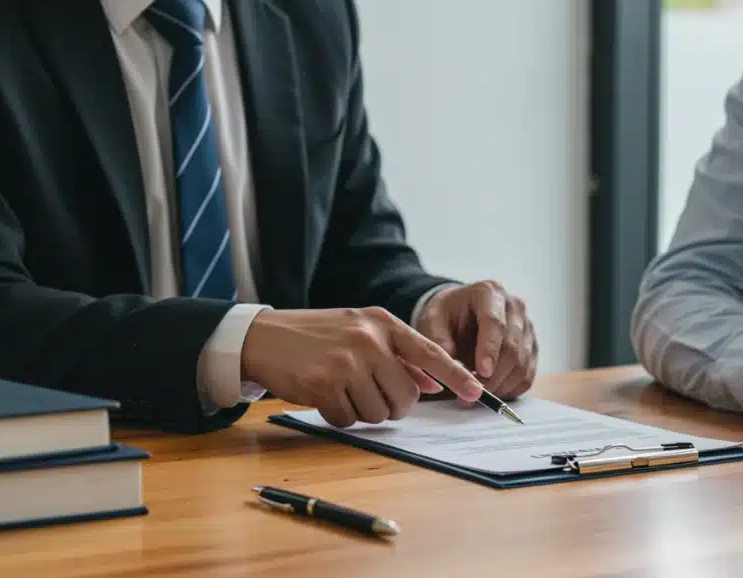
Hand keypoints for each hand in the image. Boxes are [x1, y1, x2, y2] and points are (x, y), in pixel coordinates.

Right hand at [240, 307, 482, 427]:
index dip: (456, 376)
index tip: (476, 392)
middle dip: (394, 406)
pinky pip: (349, 420)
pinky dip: (340, 416)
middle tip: (373, 395)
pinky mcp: (324, 384)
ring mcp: (347, 362)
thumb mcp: (362, 332)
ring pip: (379, 412)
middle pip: (406, 396)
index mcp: (383, 323)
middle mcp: (369, 340)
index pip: (430, 352)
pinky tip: (326, 396)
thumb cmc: (319, 336)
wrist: (265, 336)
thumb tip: (433, 385)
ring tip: (344, 390)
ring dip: (364, 412)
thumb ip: (399, 355)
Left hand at [414, 280, 537, 405]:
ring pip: (523, 363)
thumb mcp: (432, 322)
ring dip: (502, 385)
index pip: (494, 322)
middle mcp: (515, 306)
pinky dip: (511, 389)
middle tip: (472, 394)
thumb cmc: (445, 315)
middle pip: (513, 346)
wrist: (458, 313)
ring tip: (477, 396)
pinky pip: (527, 375)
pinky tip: (492, 393)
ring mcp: (526, 327)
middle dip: (494, 376)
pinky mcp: (531, 347)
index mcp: (489, 292)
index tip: (481, 372)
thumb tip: (454, 370)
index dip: (490, 349)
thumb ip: (439, 342)